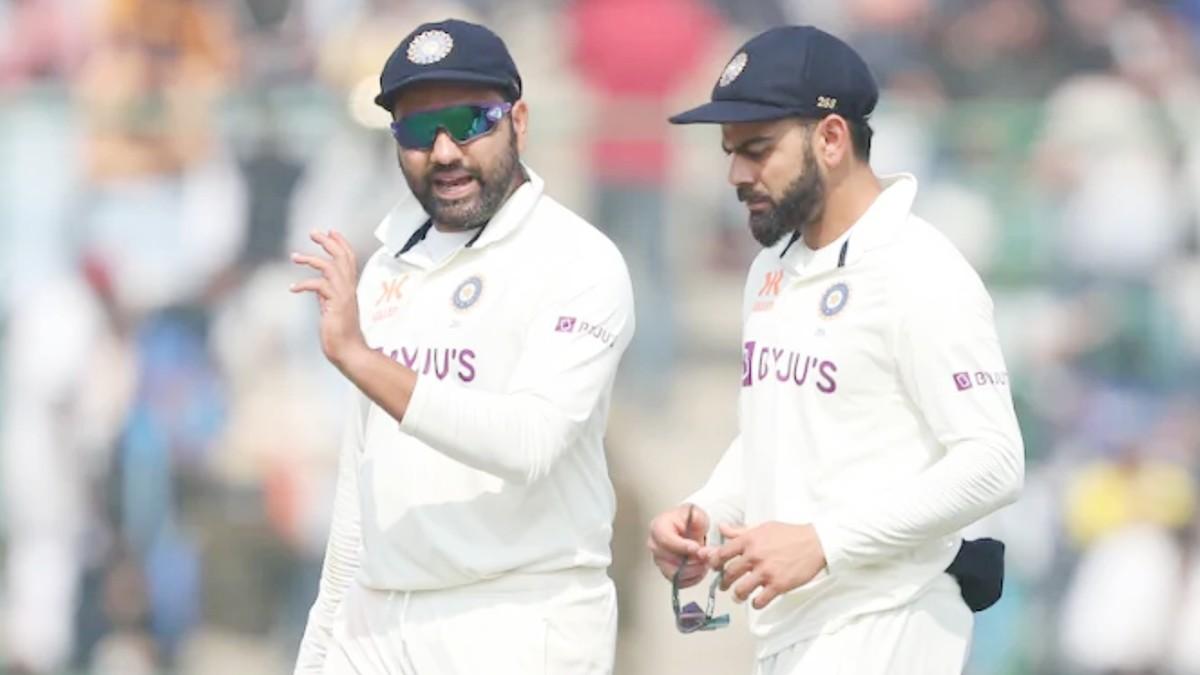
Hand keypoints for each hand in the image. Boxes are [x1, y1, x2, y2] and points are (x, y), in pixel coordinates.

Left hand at [290, 230, 367, 369]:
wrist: (348, 352)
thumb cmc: (340, 334)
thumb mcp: (331, 309)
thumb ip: (326, 296)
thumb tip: (315, 286)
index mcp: (349, 288)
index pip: (349, 259)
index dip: (340, 243)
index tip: (330, 231)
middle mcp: (348, 288)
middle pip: (342, 257)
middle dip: (328, 242)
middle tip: (313, 232)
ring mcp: (343, 296)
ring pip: (330, 267)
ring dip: (311, 259)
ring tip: (294, 257)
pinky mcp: (335, 304)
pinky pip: (319, 286)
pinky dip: (303, 284)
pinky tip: (292, 288)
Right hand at [647, 504, 709, 587]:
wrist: (689, 528)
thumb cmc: (689, 520)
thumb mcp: (696, 513)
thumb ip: (697, 521)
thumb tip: (696, 533)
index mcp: (658, 527)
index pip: (665, 540)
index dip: (682, 546)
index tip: (696, 547)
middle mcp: (655, 545)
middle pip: (669, 559)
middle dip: (692, 560)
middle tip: (706, 556)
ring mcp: (659, 560)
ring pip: (674, 574)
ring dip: (694, 571)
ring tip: (705, 562)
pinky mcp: (666, 572)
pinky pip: (678, 582)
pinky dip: (692, 579)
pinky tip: (700, 570)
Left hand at [700, 522, 825, 609]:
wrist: (815, 543)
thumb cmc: (790, 534)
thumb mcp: (762, 527)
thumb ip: (740, 530)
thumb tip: (722, 528)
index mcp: (749, 540)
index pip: (722, 553)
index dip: (714, 562)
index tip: (714, 568)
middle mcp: (754, 556)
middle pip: (729, 573)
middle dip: (723, 582)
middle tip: (724, 585)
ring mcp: (766, 572)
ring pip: (741, 590)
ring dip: (737, 595)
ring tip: (738, 596)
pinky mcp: (778, 585)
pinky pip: (760, 600)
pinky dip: (755, 604)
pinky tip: (757, 601)